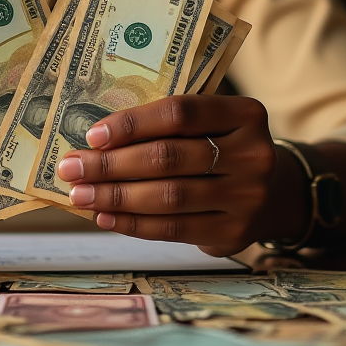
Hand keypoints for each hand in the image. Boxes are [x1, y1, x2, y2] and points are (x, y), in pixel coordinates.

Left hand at [55, 94, 304, 256]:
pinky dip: (134, 223)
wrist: (273, 192)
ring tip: (80, 194)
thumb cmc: (220, 147)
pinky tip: (105, 216)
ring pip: (168, 196)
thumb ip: (166, 125)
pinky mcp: (234, 233)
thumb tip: (96, 141)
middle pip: (168, 157)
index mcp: (245, 113)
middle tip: (71, 167)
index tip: (92, 135)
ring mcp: (247, 197)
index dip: (132, 123)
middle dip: (111, 164)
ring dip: (115, 196)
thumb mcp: (209, 123)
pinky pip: (173, 229)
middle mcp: (253, 154)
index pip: (180, 112)